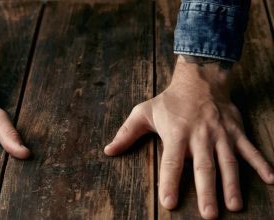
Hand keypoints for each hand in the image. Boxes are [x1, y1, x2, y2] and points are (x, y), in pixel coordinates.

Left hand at [104, 55, 273, 218]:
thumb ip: (127, 133)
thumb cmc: (169, 101)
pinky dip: (262, 162)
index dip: (169, 182)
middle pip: (203, 167)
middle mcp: (200, 135)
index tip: (169, 203)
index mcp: (176, 133)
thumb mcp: (143, 112)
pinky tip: (271, 179)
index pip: (172, 162)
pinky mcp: (236, 131)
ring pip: (228, 162)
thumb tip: (108, 151)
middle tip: (209, 215)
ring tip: (234, 205)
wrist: (199, 79)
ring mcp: (221, 134)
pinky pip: (250, 148)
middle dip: (207, 191)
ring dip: (232, 184)